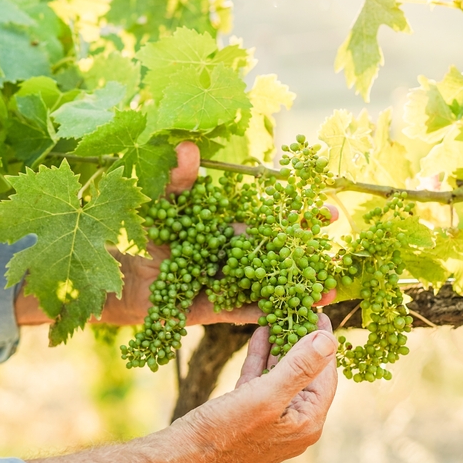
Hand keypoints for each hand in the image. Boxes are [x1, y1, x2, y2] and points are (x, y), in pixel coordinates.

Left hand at [99, 141, 337, 325]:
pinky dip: (270, 312)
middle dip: (309, 253)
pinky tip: (295, 314)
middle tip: (340, 254)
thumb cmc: (145, 233)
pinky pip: (247, 312)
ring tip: (331, 291)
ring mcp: (228, 285)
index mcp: (230, 230)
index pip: (270, 221)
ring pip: (270, 287)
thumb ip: (178, 179)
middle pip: (278, 255)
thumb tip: (188, 147)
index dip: (298, 216)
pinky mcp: (216, 311)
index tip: (327, 210)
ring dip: (298, 289)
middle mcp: (235, 257)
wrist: (122, 274)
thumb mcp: (162, 201)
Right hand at [170, 314, 337, 462]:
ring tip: (279, 316)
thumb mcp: (265, 396)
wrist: (182, 458)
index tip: (318, 312)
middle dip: (300, 341)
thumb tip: (328, 340)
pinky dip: (261, 359)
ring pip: (281, 376)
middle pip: (305, 374)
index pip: (325, 375)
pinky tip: (259, 334)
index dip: (323, 343)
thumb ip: (299, 368)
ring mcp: (271, 420)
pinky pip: (261, 382)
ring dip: (280, 347)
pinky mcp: (248, 415)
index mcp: (306, 422)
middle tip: (297, 309)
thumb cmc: (224, 432)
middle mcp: (293, 423)